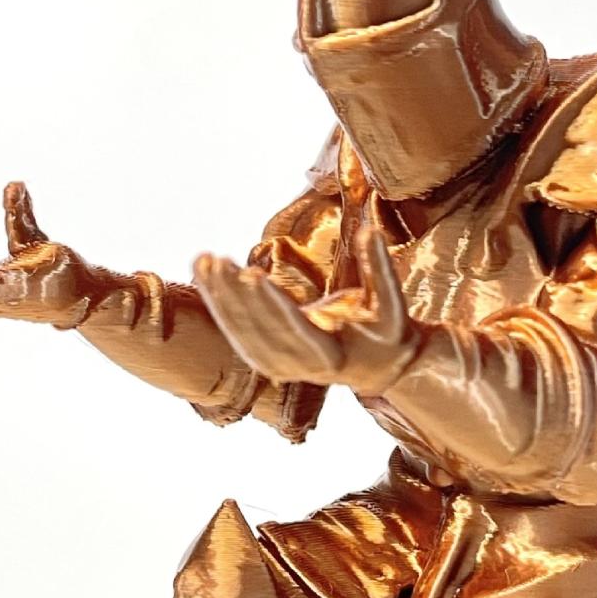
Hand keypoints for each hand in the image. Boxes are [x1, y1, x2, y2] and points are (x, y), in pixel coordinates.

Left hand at [192, 218, 417, 394]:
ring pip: (241, 332)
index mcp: (329, 358)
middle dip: (236, 296)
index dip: (272, 303)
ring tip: (204, 260)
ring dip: (218, 296)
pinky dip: (217, 301)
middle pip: (260, 331)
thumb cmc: (386, 332)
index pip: (295, 330)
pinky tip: (205, 272)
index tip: (253, 273)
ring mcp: (278, 366)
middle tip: (219, 260)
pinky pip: (235, 329)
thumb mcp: (392, 305)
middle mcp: (298, 367)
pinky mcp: (264, 357)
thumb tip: (369, 230)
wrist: (376, 365)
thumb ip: (380, 269)